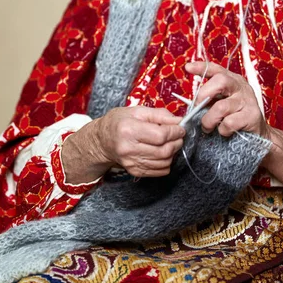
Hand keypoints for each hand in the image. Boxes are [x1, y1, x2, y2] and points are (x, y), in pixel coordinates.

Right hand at [62, 106, 184, 182]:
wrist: (102, 140)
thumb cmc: (119, 122)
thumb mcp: (137, 111)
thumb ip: (160, 114)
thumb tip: (179, 121)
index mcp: (129, 130)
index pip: (160, 135)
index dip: (175, 132)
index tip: (181, 128)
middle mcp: (128, 148)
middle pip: (163, 151)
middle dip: (177, 142)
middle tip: (179, 135)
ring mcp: (131, 162)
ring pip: (163, 162)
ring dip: (173, 153)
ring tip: (171, 143)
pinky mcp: (134, 171)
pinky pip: (159, 172)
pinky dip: (167, 163)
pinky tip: (163, 153)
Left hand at [186, 61, 282, 191]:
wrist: (258, 135)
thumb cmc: (236, 117)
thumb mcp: (223, 103)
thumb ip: (210, 99)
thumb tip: (191, 103)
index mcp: (232, 80)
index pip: (216, 69)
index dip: (202, 67)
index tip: (188, 68)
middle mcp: (240, 87)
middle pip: (220, 81)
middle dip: (203, 95)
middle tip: (197, 109)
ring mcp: (247, 100)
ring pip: (221, 107)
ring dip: (209, 120)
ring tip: (207, 127)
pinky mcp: (252, 116)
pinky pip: (229, 123)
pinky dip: (222, 130)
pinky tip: (224, 132)